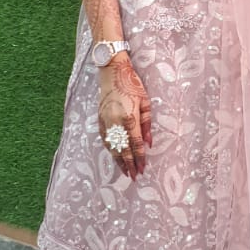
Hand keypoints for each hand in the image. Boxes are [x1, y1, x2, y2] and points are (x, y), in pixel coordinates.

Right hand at [97, 56, 151, 180]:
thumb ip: (147, 124)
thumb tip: (149, 143)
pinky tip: (114, 156)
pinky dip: (110, 149)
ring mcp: (106, 122)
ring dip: (118, 160)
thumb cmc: (132, 85)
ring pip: (112, 146)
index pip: (136, 144)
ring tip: (124, 171)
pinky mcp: (100, 120)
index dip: (139, 158)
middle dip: (129, 164)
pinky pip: (105, 139)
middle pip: (123, 149)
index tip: (142, 169)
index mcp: (129, 118)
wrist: (112, 73)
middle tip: (133, 176)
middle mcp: (116, 123)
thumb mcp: (145, 102)